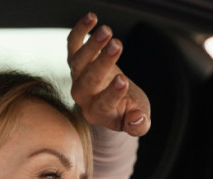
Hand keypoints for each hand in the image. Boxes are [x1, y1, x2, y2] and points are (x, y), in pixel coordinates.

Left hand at [67, 12, 150, 135]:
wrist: (113, 99)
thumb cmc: (128, 110)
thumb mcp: (138, 121)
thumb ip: (139, 125)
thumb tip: (137, 120)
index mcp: (98, 114)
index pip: (103, 103)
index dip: (112, 93)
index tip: (123, 81)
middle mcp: (83, 96)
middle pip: (88, 79)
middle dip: (102, 62)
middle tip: (117, 45)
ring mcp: (78, 77)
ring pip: (79, 60)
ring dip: (92, 44)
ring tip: (107, 31)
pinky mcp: (77, 60)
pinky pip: (73, 44)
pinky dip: (80, 30)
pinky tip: (92, 18)